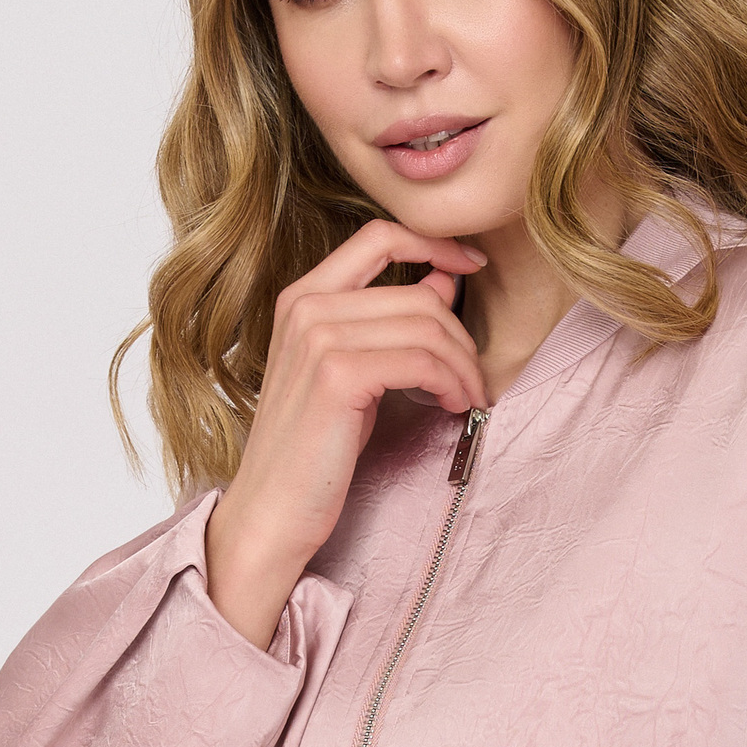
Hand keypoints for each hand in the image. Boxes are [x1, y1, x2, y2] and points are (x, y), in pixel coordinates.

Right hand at [204, 218, 490, 649]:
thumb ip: (386, 323)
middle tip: (473, 381)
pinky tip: (452, 407)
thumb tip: (442, 281)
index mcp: (303, 297)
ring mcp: (318, 337)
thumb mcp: (351, 374)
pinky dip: (452, 383)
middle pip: (419, 293)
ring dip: (463, 366)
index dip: (434, 242)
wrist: (273, 512)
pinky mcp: (338, 375)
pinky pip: (423, 360)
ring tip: (466, 399)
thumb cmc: (313, 451)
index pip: (380, 235)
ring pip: (429, 325)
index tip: (472, 265)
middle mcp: (306, 306)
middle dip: (462, 338)